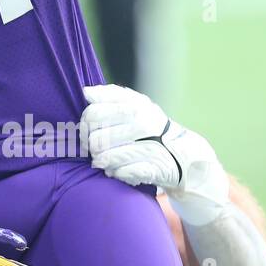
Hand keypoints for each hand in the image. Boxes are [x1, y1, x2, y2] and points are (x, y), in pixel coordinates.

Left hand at [81, 84, 228, 222]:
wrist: (182, 151)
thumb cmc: (148, 126)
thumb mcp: (133, 104)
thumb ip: (108, 96)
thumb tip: (86, 92)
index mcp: (133, 107)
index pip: (92, 114)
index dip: (83, 125)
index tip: (86, 131)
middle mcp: (142, 124)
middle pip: (96, 139)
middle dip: (90, 147)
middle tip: (94, 150)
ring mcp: (149, 146)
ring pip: (106, 157)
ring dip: (101, 162)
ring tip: (102, 161)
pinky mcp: (154, 168)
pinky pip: (122, 173)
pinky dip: (115, 173)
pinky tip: (116, 171)